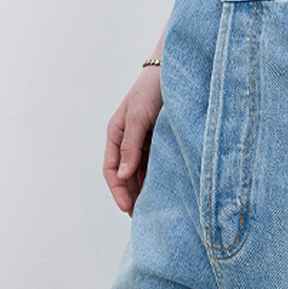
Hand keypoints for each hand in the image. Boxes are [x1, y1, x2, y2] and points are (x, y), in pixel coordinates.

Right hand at [104, 64, 162, 218]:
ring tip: (153, 210)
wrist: (176, 70)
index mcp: (116, 132)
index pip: (111, 168)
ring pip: (139, 172)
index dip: (117, 190)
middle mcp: (128, 139)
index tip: (127, 209)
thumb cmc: (152, 88)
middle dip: (130, 196)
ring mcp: (144, 140)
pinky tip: (163, 191)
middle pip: (125, 175)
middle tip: (141, 217)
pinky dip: (155, 178)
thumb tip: (122, 176)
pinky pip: (154, 164)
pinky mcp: (159, 140)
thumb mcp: (138, 116)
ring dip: (143, 190)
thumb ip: (130, 145)